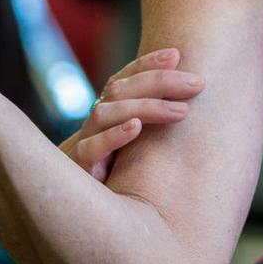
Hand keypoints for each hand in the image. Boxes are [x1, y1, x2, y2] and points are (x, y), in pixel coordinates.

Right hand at [59, 48, 206, 180]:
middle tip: (197, 83)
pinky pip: (90, 149)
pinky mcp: (77, 171)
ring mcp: (81, 145)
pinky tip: (135, 128)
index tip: (177, 54)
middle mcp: (91, 126)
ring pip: (105, 114)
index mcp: (104, 117)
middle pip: (119, 90)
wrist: (65, 209)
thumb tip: (186, 107)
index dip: (147, 64)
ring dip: (145, 107)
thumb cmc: (105, 181)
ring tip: (181, 111)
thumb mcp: (127, 154)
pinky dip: (113, 136)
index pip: (122, 80)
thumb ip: (145, 129)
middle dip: (159, 81)